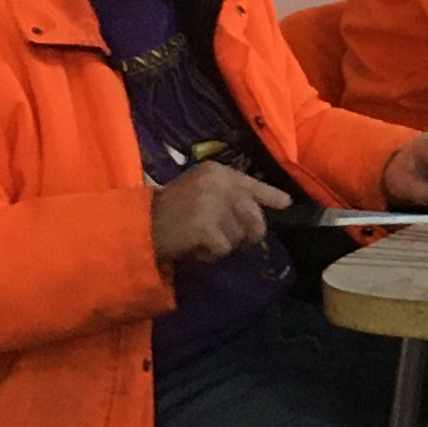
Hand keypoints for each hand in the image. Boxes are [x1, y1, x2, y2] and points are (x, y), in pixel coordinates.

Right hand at [150, 165, 287, 267]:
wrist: (142, 226)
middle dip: (246, 235)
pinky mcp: (206, 226)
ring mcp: (213, 204)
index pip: (252, 184)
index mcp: (217, 171)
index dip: (271, 196)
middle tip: (224, 239)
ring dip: (223, 244)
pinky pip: (223, 249)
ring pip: (239, 237)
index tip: (286, 203)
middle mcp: (219, 183)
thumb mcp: (201, 191)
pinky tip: (194, 247)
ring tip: (200, 238)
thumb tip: (267, 209)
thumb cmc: (171, 210)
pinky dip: (210, 254)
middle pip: (254, 218)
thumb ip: (230, 195)